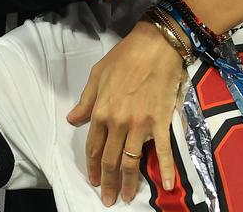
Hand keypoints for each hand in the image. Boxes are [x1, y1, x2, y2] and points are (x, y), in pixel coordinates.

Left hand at [66, 21, 184, 205]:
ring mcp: (140, 125)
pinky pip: (164, 150)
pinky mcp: (160, 122)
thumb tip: (73, 120)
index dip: (93, 167)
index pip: (94, 147)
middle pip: (111, 160)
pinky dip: (167, 169)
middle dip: (108, 182)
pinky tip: (169, 185)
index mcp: (101, 112)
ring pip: (132, 161)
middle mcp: (118, 123)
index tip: (93, 181)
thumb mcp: (97, 75)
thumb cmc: (124, 57)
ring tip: (126, 197)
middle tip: (108, 199)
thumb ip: (86, 101)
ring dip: (128, 183)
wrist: (154, 46)